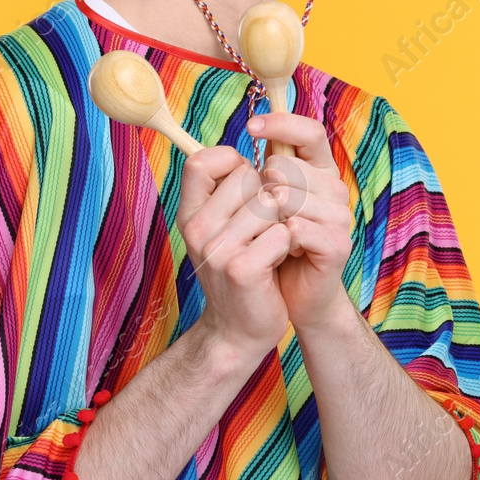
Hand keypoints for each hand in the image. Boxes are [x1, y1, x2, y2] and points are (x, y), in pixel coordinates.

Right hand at [176, 144, 293, 361]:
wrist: (239, 330)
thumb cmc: (243, 270)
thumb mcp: (224, 228)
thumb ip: (227, 192)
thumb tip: (251, 148)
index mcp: (190, 214)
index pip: (202, 161)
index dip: (231, 161)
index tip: (248, 182)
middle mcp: (196, 229)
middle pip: (246, 176)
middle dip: (268, 197)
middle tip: (264, 229)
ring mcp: (216, 250)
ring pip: (270, 203)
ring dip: (282, 224)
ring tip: (272, 248)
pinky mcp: (241, 269)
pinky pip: (283, 233)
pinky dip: (290, 247)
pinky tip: (278, 264)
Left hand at [248, 112, 356, 330]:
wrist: (282, 299)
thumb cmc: (265, 247)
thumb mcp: (252, 206)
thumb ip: (246, 176)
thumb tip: (226, 152)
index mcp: (316, 172)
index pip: (310, 132)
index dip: (282, 124)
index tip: (251, 127)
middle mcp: (333, 188)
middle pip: (291, 166)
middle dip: (261, 187)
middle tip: (259, 214)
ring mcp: (339, 216)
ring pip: (291, 197)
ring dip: (267, 218)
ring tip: (267, 236)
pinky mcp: (338, 245)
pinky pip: (299, 229)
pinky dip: (279, 241)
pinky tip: (278, 251)